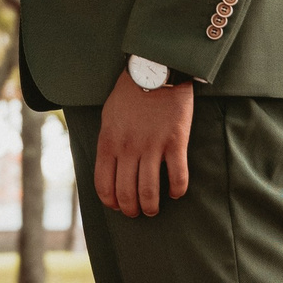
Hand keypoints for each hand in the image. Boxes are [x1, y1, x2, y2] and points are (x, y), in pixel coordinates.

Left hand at [94, 67, 192, 218]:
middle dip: (131, 209)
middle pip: (127, 193)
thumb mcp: (108, 117)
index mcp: (109, 142)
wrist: (155, 70)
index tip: (117, 206)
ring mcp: (152, 146)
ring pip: (150, 191)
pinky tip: (177, 192)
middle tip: (138, 212)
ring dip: (151, 206)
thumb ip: (108, 142)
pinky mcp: (175, 141)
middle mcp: (128, 148)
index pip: (104, 184)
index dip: (111, 202)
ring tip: (154, 209)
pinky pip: (178, 176)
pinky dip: (178, 190)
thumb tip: (108, 167)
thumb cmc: (129, 93)